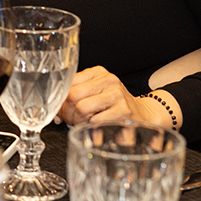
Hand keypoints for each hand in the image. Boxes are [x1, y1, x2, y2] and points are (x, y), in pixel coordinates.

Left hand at [59, 66, 178, 127]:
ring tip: (83, 124)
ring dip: (78, 121)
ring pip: (82, 108)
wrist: (145, 115)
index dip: (61, 100)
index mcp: (99, 72)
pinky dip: (91, 128)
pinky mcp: (123, 112)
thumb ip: (78, 93)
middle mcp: (109, 81)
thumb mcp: (97, 92)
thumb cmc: (116, 105)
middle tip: (71, 120)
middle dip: (67, 112)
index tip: (60, 110)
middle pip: (73, 95)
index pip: (69, 83)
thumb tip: (56, 106)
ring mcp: (117, 95)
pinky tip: (95, 128)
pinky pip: (95, 122)